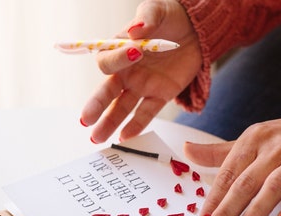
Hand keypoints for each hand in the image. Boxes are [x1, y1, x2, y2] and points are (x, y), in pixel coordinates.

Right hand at [81, 0, 201, 142]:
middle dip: (97, 105)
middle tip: (86, 121)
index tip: (135, 52)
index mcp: (121, 50)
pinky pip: (147, 112)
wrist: (195, 33)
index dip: (116, 60)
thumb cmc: (171, 19)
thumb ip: (147, 16)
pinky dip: (137, 125)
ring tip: (99, 137)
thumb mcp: (158, 10)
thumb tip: (135, 30)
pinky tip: (126, 136)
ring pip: (123, 107)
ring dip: (111, 122)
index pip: (107, 61)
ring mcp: (143, 86)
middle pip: (108, 92)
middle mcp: (128, 72)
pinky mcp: (160, 95)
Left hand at [184, 117, 280, 215]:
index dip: (213, 199)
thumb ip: (218, 152)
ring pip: (272, 185)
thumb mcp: (250, 141)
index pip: (226, 174)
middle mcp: (271, 146)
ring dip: (257, 208)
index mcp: (251, 140)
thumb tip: (187, 150)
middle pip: (244, 182)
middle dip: (227, 209)